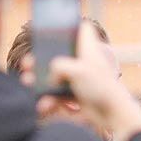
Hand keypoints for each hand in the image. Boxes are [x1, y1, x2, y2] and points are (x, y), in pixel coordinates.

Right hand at [34, 22, 140, 140]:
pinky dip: (49, 100)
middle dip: (40, 60)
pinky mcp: (77, 97)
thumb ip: (58, 66)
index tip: (57, 24)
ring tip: (28, 82)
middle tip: (27, 64)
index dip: (71, 25)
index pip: (83, 30)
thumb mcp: (78, 70)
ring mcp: (79, 80)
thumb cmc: (101, 88)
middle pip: (59, 55)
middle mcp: (83, 63)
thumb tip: (50, 77)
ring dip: (39, 81)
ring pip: (55, 77)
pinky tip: (45, 105)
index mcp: (88, 50)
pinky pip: (58, 97)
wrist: (113, 116)